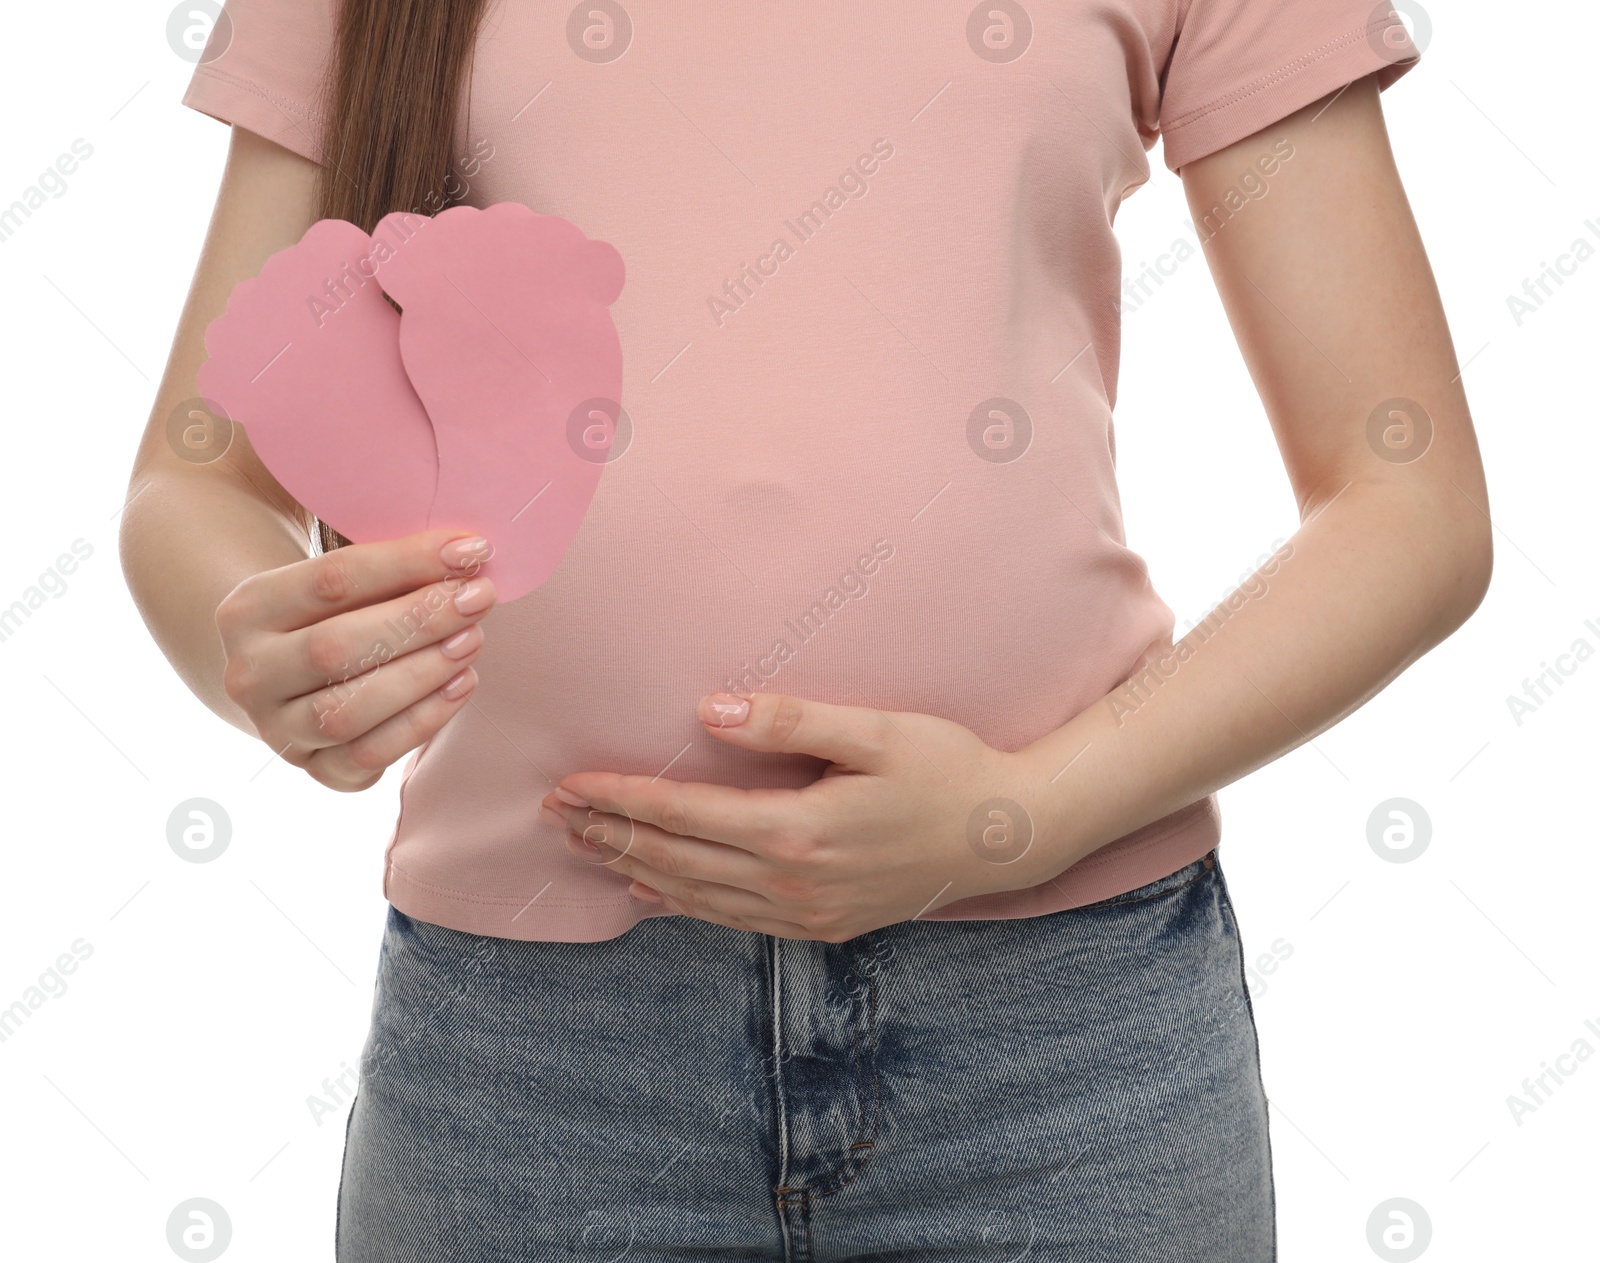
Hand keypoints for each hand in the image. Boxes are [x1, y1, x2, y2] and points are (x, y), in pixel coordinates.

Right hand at [216, 528, 497, 790]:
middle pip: (334, 649)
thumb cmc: (334, 610)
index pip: (330, 581)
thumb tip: (467, 553)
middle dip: (418, 621)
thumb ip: (389, 562)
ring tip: (472, 640)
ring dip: (422, 674)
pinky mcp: (315, 768)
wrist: (293, 673)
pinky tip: (462, 683)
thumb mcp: (341, 574)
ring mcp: (276, 729)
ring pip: (347, 711)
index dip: (406, 562)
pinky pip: (367, 756)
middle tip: (478, 598)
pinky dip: (422, 722)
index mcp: (247, 610)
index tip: (469, 549)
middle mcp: (250, 674)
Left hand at [540, 693, 1071, 940]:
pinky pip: (731, 918)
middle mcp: (793, 881)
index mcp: (798, 829)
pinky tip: (651, 890)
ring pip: (695, 894)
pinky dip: (681, 904)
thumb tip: (708, 711)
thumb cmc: (945, 769)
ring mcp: (806, 911)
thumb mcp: (876, 731)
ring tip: (583, 845)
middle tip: (551, 813)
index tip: (570, 783)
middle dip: (609, 832)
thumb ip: (791, 721)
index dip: (623, 798)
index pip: (685, 813)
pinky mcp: (820, 924)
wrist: (1004, 835)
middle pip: (677, 857)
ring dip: (635, 865)